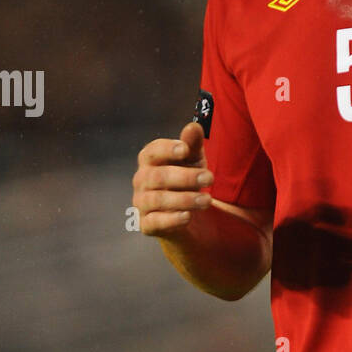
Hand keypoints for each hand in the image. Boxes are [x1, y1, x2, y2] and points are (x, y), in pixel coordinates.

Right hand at [132, 121, 213, 236]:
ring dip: (184, 199)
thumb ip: (192, 144)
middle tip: (209, 178)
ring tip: (207, 200)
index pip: (152, 151)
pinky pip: (155, 222)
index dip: (167, 149)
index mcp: (150, 160)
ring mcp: (141, 203)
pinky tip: (187, 216)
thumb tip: (193, 126)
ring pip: (157, 200)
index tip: (186, 149)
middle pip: (157, 176)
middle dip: (185, 177)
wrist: (186, 213)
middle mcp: (141, 180)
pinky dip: (171, 219)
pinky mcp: (147, 225)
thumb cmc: (187, 178)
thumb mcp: (194, 160)